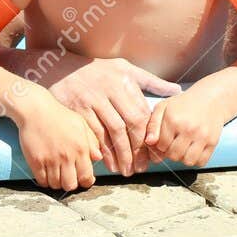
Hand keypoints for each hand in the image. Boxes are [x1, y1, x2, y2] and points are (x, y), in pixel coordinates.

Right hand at [16, 96, 102, 191]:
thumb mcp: (81, 125)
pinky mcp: (36, 161)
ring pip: (56, 184)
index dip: (86, 182)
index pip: (86, 177)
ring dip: (57, 183)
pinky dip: (45, 181)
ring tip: (57, 175)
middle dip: (71, 184)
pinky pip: (42, 180)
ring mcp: (50, 160)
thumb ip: (92, 142)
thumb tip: (99, 157)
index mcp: (81, 148)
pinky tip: (46, 173)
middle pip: (71, 185)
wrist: (36, 109)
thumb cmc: (59, 115)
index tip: (83, 179)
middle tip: (69, 177)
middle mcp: (66, 156)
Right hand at [45, 57, 180, 176]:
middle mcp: (109, 90)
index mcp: (124, 81)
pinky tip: (106, 162)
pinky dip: (100, 149)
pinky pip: (92, 133)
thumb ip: (151, 81)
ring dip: (119, 154)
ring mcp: (92, 100)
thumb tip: (176, 90)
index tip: (153, 153)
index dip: (148, 136)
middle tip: (140, 167)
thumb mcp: (125, 68)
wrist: (60, 66)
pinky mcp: (77, 110)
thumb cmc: (98, 70)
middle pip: (128, 125)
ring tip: (125, 170)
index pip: (141, 114)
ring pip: (110, 132)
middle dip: (136, 150)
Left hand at [143, 93, 222, 168]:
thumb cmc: (184, 104)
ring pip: (188, 161)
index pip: (161, 145)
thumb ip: (153, 125)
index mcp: (173, 120)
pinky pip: (201, 162)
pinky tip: (193, 151)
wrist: (210, 99)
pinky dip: (196, 160)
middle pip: (174, 155)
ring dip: (183, 158)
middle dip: (170, 153)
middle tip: (173, 144)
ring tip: (183, 148)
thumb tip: (149, 142)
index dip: (160, 145)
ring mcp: (202, 136)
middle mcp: (188, 129)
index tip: (164, 140)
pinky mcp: (213, 142)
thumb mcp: (163, 107)